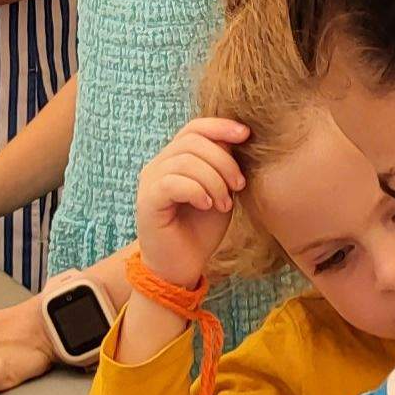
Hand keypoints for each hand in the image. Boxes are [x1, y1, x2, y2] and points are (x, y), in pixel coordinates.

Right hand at [133, 117, 245, 290]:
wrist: (181, 268)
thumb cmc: (200, 230)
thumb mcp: (219, 191)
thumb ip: (222, 166)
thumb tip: (234, 140)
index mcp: (175, 159)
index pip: (194, 127)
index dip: (220, 126)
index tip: (246, 134)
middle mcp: (158, 165)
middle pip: (193, 141)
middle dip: (223, 160)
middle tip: (239, 185)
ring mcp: (149, 182)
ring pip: (185, 160)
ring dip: (214, 180)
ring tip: (224, 204)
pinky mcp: (147, 201)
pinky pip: (172, 182)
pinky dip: (196, 190)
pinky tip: (207, 205)